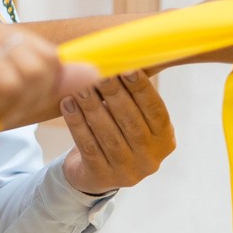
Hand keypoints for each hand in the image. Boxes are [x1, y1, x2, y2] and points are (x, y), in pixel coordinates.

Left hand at [61, 71, 175, 194]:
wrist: (94, 173)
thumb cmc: (117, 133)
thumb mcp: (134, 119)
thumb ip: (133, 96)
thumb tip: (123, 56)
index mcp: (165, 139)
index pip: (156, 111)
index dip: (142, 88)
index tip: (127, 67)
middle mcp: (151, 158)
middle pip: (131, 122)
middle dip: (114, 94)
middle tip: (98, 72)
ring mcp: (127, 171)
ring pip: (108, 134)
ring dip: (92, 106)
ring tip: (79, 86)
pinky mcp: (101, 177)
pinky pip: (88, 146)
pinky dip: (76, 123)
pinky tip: (67, 103)